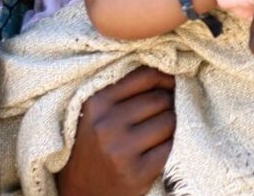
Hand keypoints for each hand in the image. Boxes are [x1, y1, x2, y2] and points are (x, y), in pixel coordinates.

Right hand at [57, 67, 175, 195]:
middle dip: (169, 102)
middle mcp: (107, 125)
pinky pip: (171, 146)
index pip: (146, 76)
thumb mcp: (97, 113)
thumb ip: (124, 89)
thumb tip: (169, 70)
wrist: (81, 192)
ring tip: (158, 131)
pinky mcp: (137, 172)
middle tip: (164, 112)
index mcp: (96, 103)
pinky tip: (159, 148)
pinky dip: (171, 145)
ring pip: (170, 120)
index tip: (170, 83)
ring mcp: (122, 150)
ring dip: (172, 124)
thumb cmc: (94, 145)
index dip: (165, 78)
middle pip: (161, 98)